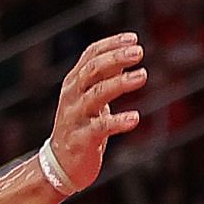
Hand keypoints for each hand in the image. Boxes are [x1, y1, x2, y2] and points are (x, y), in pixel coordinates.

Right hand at [44, 33, 145, 191]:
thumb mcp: (91, 99)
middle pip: (92, 70)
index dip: (111, 45)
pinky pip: (101, 127)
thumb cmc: (81, 128)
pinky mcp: (82, 139)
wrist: (61, 164)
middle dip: (115, 58)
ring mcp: (76, 117)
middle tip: (139, 52)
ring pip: (97, 94)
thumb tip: (126, 55)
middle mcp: (72, 96)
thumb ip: (105, 78)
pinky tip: (135, 118)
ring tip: (142, 75)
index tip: (133, 38)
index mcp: (74, 83)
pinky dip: (118, 122)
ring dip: (120, 83)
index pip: (90, 55)